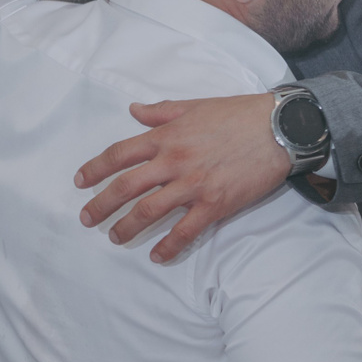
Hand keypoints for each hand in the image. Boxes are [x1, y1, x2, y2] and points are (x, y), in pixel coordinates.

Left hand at [74, 94, 291, 262]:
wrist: (280, 130)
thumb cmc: (240, 114)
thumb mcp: (195, 106)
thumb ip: (161, 112)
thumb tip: (134, 111)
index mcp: (166, 137)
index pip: (119, 155)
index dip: (95, 169)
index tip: (81, 182)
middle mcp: (173, 162)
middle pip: (125, 188)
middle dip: (101, 205)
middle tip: (87, 219)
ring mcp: (193, 185)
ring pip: (148, 212)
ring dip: (127, 228)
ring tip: (115, 238)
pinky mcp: (215, 204)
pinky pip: (186, 230)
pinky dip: (169, 245)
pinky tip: (157, 255)